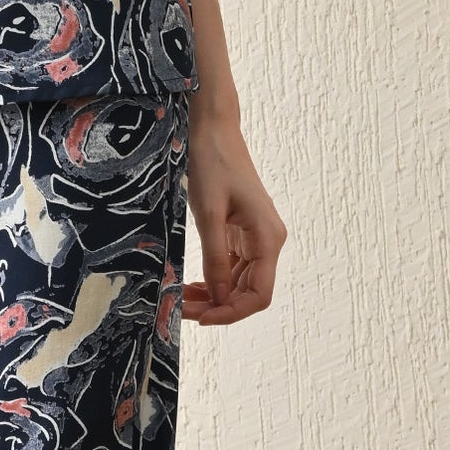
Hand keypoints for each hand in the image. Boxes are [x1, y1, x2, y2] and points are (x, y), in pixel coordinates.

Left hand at [182, 107, 284, 325]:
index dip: (232, 312)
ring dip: (213, 296)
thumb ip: (215, 257)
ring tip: (181, 301)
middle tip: (180, 311)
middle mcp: (268, 242)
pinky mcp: (243, 234)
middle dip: (217, 306)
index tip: (201, 318)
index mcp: (267, 238)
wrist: (213, 131)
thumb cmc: (212, 164)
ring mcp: (256, 238)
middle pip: (249, 292)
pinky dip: (213, 280)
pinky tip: (190, 286)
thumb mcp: (208, 214)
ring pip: (239, 283)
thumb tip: (217, 297)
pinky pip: (232, 268)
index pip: (259, 294)